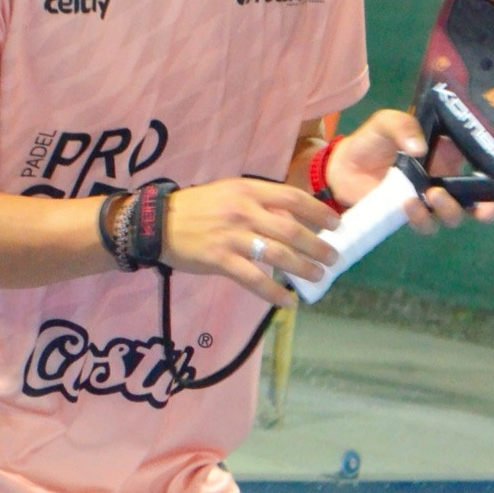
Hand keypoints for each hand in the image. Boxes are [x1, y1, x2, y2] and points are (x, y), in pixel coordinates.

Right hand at [161, 176, 340, 305]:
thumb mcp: (230, 192)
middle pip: (291, 231)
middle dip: (317, 246)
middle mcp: (244, 211)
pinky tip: (287, 302)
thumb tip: (293, 219)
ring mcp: (232, 237)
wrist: (158, 224)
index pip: (293, 198)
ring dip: (303, 269)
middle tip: (333, 258)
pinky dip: (274, 293)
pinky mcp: (220, 260)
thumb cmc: (197, 207)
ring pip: (278, 256)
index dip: (318, 212)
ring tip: (318, 277)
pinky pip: (254, 279)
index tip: (336, 225)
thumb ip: (259, 202)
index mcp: (248, 190)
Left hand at [327, 108, 493, 236]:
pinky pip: (424, 224)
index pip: (481, 166)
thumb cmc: (372, 140)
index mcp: (449, 154)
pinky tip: (408, 203)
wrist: (342, 166)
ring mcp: (429, 200)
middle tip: (484, 207)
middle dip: (487, 209)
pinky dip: (421, 217)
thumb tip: (419, 147)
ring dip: (450, 210)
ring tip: (432, 194)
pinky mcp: (410, 215)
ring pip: (453, 216)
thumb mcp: (387, 123)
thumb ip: (403, 126)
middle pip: (477, 201)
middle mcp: (446, 179)